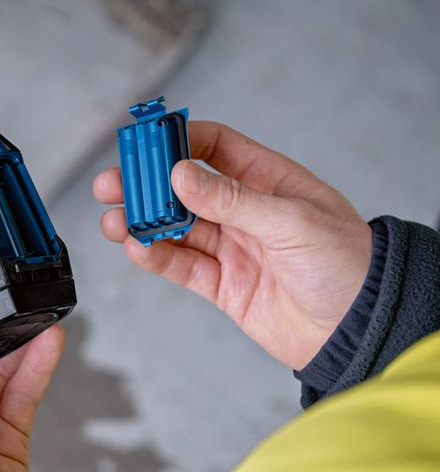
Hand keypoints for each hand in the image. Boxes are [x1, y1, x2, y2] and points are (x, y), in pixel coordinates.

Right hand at [94, 121, 371, 369]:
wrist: (359, 329)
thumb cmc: (346, 263)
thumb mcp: (291, 221)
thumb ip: (232, 200)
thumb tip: (181, 175)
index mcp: (266, 180)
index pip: (214, 148)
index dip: (178, 141)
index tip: (144, 142)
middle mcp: (243, 211)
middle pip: (183, 189)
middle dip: (146, 186)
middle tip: (112, 185)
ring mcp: (231, 247)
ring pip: (176, 228)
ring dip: (143, 223)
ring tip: (114, 221)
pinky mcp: (222, 284)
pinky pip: (182, 265)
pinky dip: (156, 256)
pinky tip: (137, 247)